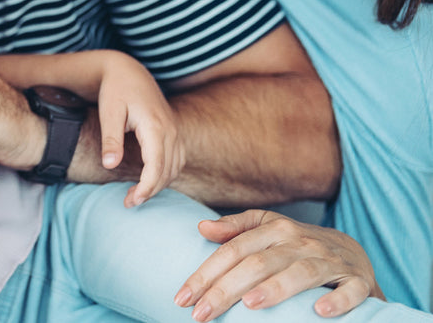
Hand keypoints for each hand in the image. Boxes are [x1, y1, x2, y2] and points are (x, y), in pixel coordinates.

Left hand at [95, 51, 183, 206]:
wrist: (129, 72)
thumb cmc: (116, 90)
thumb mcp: (109, 112)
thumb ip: (111, 139)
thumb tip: (109, 165)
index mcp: (155, 126)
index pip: (157, 165)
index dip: (147, 187)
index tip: (133, 201)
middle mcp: (171, 131)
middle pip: (167, 170)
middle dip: (150, 190)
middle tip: (128, 203)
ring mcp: (175, 132)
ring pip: (174, 168)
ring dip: (158, 185)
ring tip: (135, 195)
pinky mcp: (173, 133)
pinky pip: (176, 160)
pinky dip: (164, 174)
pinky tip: (149, 181)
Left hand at [175, 211, 383, 320]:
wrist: (354, 251)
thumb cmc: (298, 244)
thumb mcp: (267, 228)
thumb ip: (235, 228)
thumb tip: (201, 228)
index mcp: (275, 229)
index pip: (233, 250)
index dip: (206, 273)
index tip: (183, 298)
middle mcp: (300, 242)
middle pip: (258, 263)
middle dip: (226, 290)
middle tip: (201, 314)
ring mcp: (330, 261)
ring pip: (301, 273)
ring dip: (276, 288)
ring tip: (250, 305)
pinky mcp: (357, 280)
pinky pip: (350, 290)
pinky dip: (337, 300)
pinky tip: (319, 311)